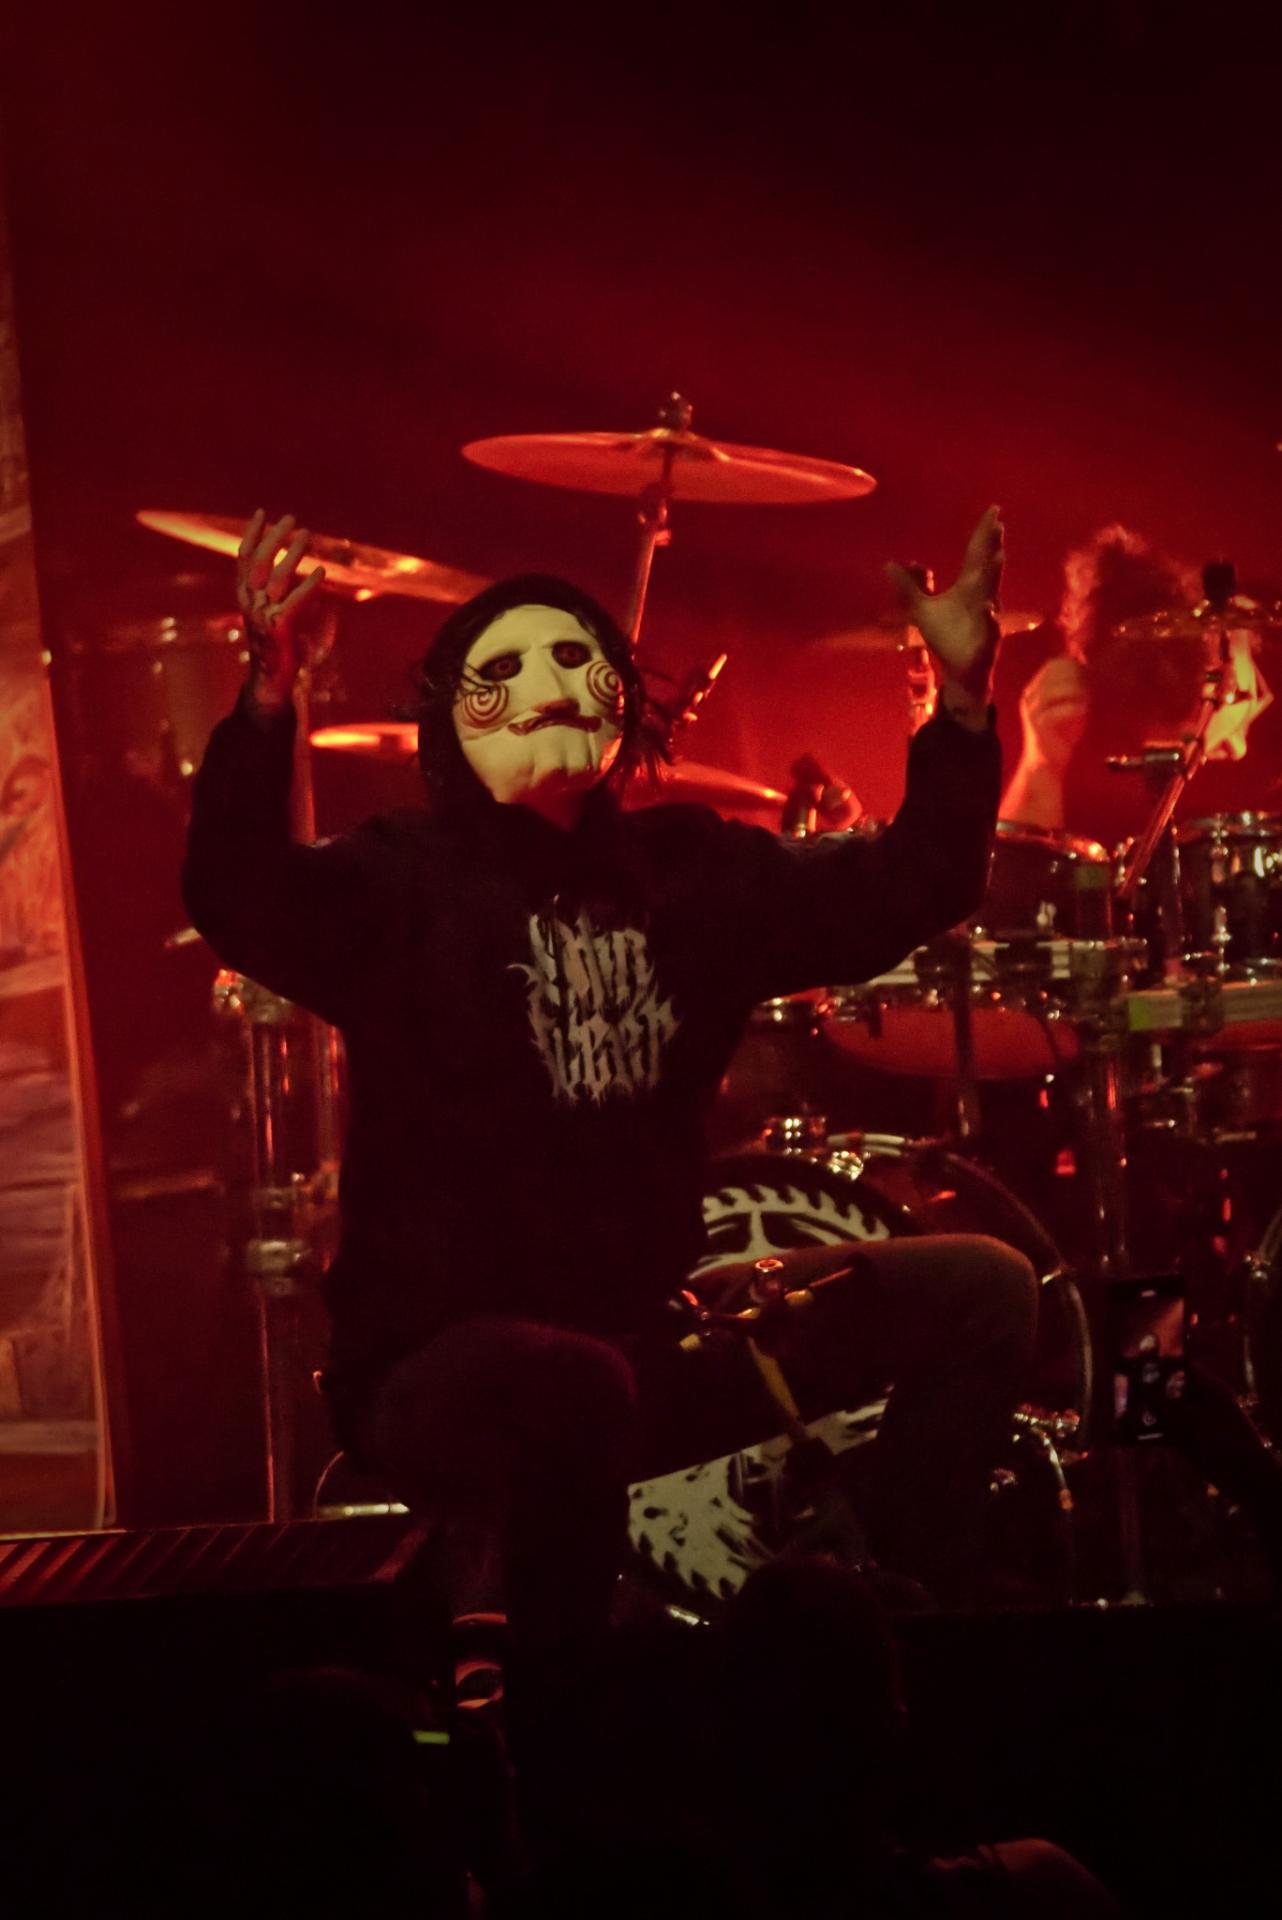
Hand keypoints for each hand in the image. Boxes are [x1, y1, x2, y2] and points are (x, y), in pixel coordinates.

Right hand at [236, 509, 326, 709]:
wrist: (269, 677)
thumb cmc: (272, 642)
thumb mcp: (265, 609)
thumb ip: (268, 588)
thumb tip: (279, 562)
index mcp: (243, 595)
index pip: (243, 557)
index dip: (252, 533)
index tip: (263, 512)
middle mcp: (249, 601)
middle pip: (258, 560)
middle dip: (274, 536)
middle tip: (291, 519)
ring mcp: (263, 614)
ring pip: (276, 576)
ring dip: (292, 553)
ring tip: (307, 535)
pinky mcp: (279, 627)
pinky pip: (294, 601)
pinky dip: (308, 585)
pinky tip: (322, 572)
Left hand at [887, 506, 1003, 717]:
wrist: (959, 669)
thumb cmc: (946, 636)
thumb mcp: (920, 610)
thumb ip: (908, 587)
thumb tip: (889, 565)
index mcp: (969, 587)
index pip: (977, 554)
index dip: (983, 533)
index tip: (993, 510)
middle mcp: (981, 598)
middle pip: (987, 568)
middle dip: (992, 547)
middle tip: (997, 524)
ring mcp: (986, 618)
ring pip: (990, 595)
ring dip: (993, 576)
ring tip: (997, 557)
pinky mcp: (986, 641)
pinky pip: (989, 630)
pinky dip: (990, 622)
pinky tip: (989, 612)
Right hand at [1018, 654, 1088, 772]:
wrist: (1046, 763)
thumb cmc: (1060, 734)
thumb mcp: (1067, 707)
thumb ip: (1075, 690)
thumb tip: (1092, 671)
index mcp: (1035, 689)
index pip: (1052, 665)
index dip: (1072, 663)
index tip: (1089, 668)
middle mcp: (1029, 697)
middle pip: (1052, 674)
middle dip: (1074, 674)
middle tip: (1091, 680)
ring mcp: (1031, 711)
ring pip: (1051, 690)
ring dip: (1073, 689)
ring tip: (1088, 694)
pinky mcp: (1037, 726)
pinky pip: (1055, 711)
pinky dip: (1072, 707)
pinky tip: (1085, 709)